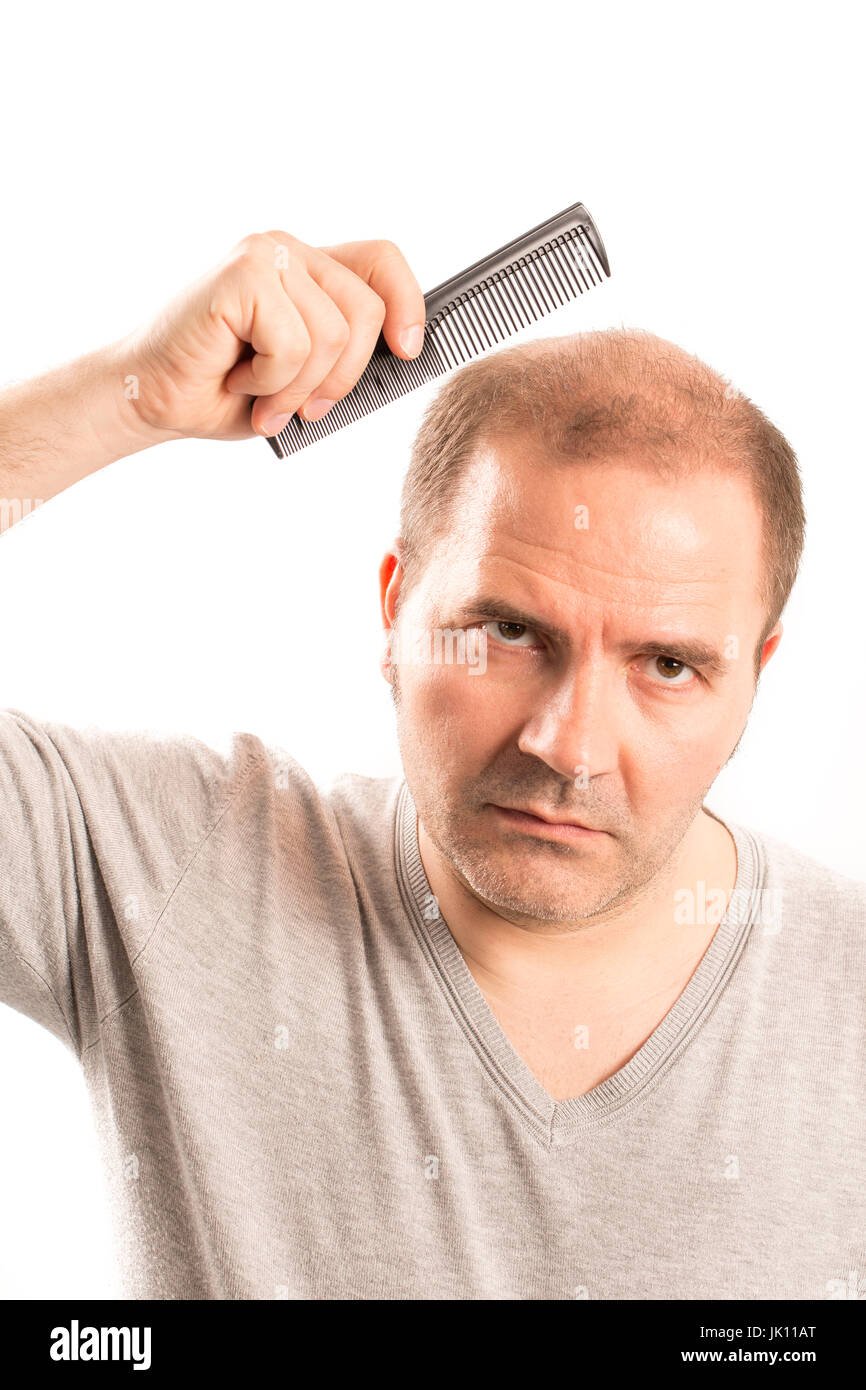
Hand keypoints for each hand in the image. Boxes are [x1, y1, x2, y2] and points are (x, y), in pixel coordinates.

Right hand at [119, 231, 426, 440]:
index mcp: (309, 270)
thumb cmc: (224, 391)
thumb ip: (346, 356)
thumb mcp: (303, 377)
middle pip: (366, 310)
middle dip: (342, 378)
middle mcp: (289, 251)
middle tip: (305, 410)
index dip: (408, 304)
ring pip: (332, 335)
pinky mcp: (242, 273)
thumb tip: (405, 355)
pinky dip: (270, 382)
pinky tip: (237, 379)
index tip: (409, 351)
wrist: (150, 398)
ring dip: (297, 389)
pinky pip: (293, 343)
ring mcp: (264, 255)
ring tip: (261, 397)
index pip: (383, 261)